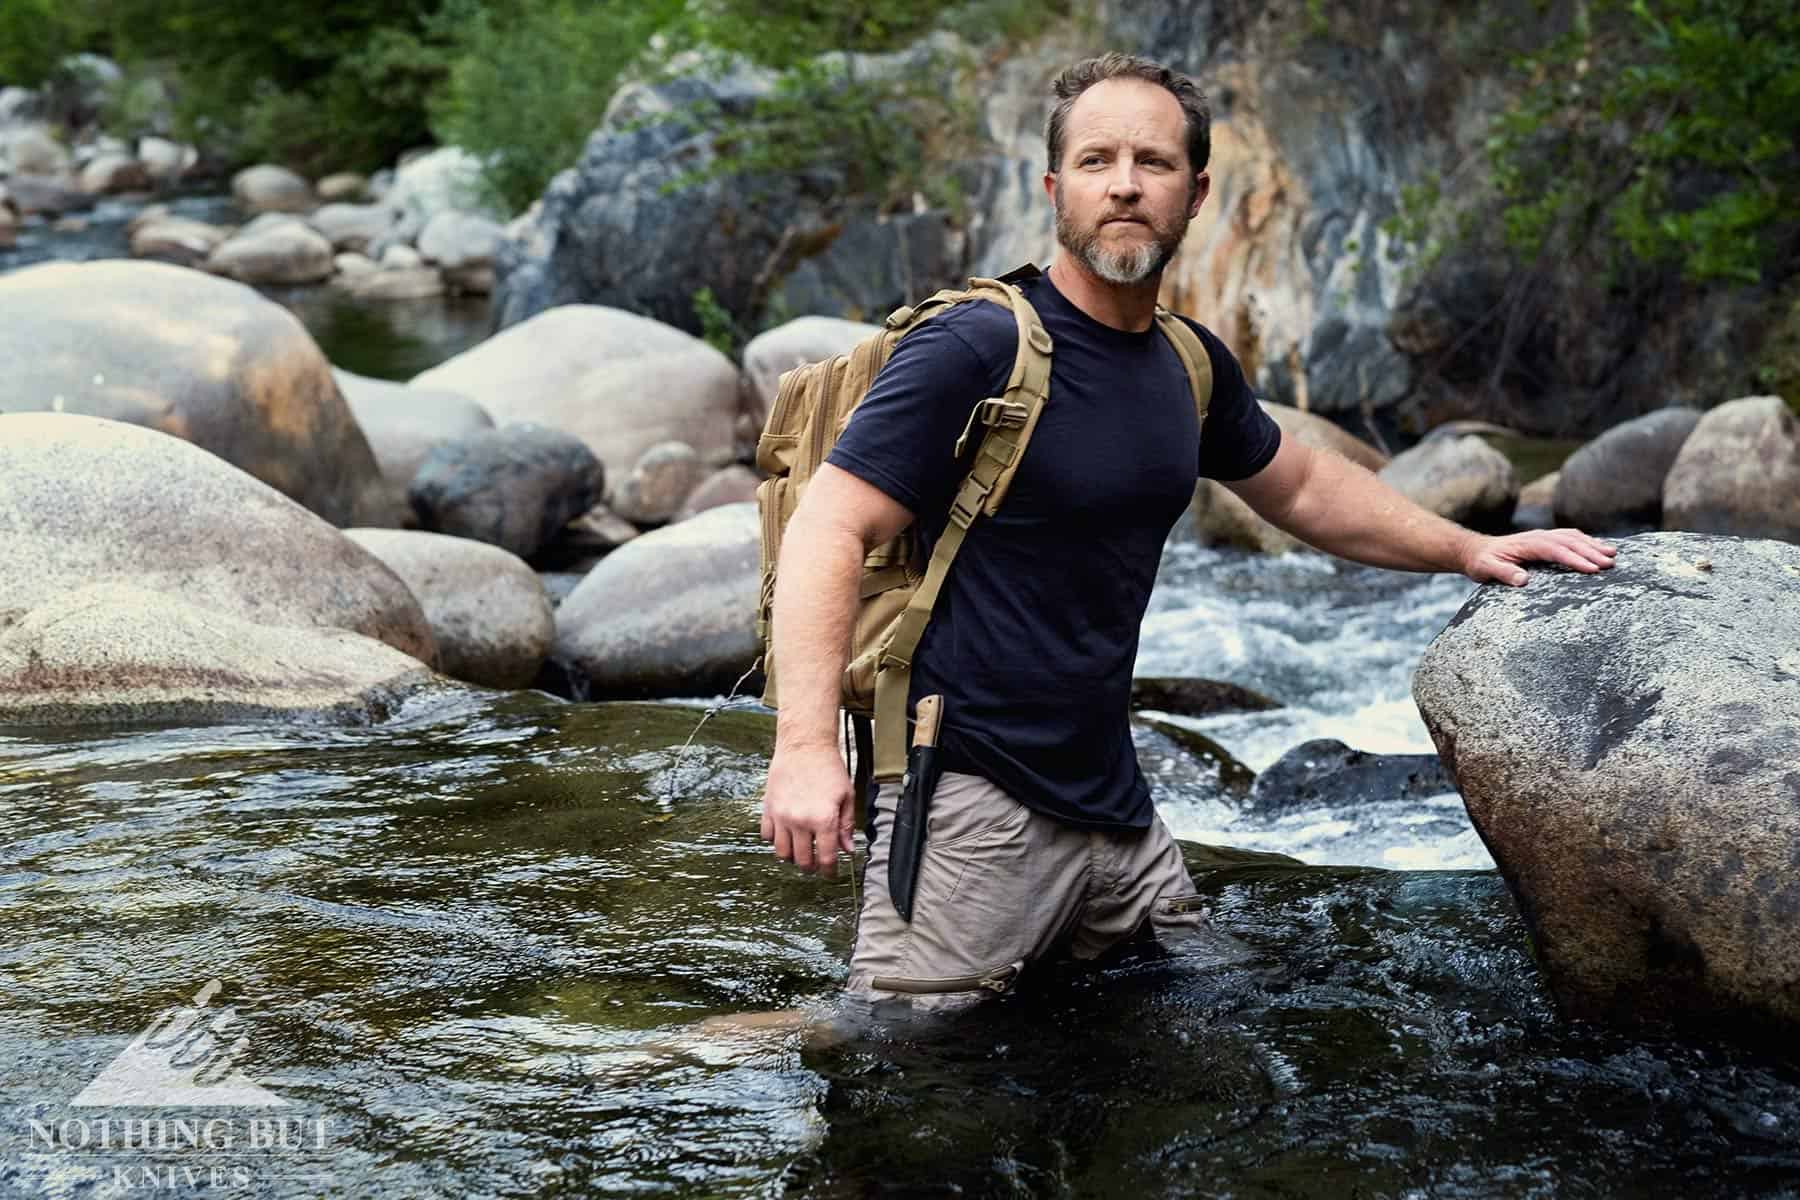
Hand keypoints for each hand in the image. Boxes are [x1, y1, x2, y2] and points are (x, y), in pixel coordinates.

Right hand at [759, 743, 854, 876]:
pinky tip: (786, 834)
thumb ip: (847, 826)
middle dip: (811, 867)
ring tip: (800, 851)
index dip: (829, 871)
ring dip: (792, 857)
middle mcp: (800, 821)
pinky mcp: (768, 809)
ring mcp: (781, 816)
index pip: (825, 858)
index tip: (830, 873)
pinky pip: (767, 836)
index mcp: (823, 819)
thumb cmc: (828, 768)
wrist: (804, 745)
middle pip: (802, 860)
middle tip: (816, 864)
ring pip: (782, 853)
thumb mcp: (846, 796)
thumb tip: (847, 850)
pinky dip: (775, 840)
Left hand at [1462, 529, 1617, 585]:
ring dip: (1592, 544)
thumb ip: (1502, 573)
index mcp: (1527, 544)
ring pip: (1572, 537)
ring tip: (1612, 554)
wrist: (1475, 550)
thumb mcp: (1485, 569)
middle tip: (1610, 564)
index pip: (1556, 550)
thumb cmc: (1481, 562)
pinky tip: (1598, 547)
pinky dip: (1585, 541)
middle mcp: (1537, 537)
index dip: (1575, 559)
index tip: (1593, 570)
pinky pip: (1569, 537)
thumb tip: (1522, 580)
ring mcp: (1542, 536)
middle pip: (1569, 541)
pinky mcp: (1545, 540)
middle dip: (1591, 551)